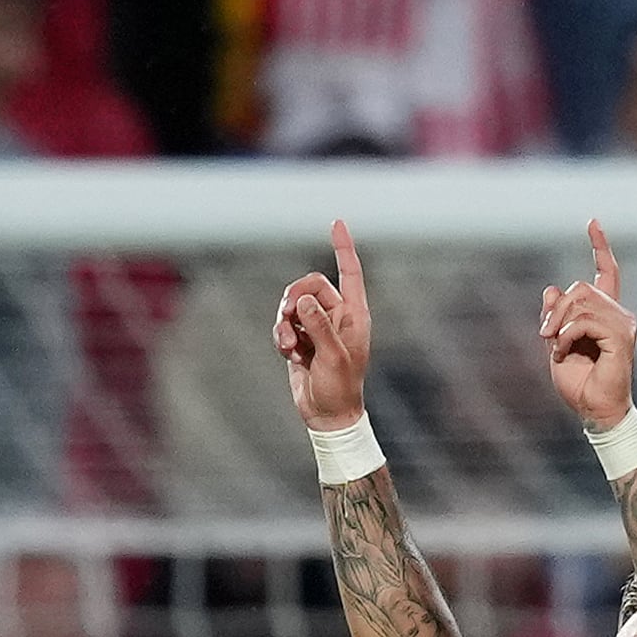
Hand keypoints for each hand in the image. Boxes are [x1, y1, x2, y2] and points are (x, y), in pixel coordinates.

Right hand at [273, 221, 374, 431]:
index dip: (343, 247)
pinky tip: (289, 355)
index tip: (336, 221)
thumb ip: (319, 326)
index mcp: (354, 316)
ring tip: (289, 346)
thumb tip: (302, 300)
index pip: (349, 273)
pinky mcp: (300, 339)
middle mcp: (337, 316)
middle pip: (310, 284)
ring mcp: (317, 327)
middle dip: (295, 297)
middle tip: (288, 316)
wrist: (327, 415)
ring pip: (292, 304)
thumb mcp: (333, 357)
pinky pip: (283, 324)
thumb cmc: (340, 388)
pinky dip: (281, 336)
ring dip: (284, 322)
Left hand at [538, 220, 636, 431]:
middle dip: (556, 308)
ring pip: (581, 301)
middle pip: (581, 287)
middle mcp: (619, 315)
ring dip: (559, 323)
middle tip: (545, 334)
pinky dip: (566, 335)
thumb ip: (554, 316)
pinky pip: (584, 321)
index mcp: (606, 314)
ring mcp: (623, 325)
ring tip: (555, 347)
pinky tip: (563, 351)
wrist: (595, 412)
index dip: (599, 246)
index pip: (606, 272)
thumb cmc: (580, 384)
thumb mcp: (555, 344)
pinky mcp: (621, 338)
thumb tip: (552, 287)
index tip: (592, 222)